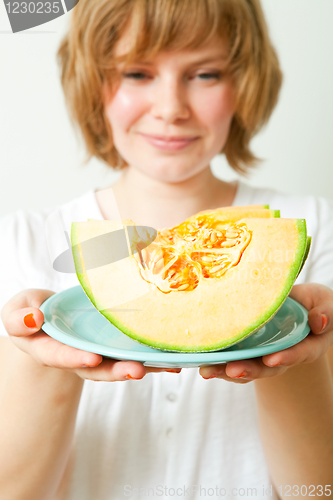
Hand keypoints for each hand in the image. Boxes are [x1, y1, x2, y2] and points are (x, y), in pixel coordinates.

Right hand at [1, 289, 180, 380]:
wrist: (50, 315)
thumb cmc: (32, 312)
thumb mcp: (17, 311)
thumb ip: (18, 318)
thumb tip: (32, 319)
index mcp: (51, 350)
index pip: (62, 356)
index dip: (76, 358)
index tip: (91, 358)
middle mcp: (78, 356)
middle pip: (98, 368)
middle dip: (117, 371)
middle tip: (136, 371)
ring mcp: (98, 352)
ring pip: (121, 362)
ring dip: (144, 366)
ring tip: (167, 367)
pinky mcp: (114, 346)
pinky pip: (134, 352)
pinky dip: (154, 358)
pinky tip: (175, 358)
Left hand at [199, 283, 332, 382]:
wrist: (297, 305)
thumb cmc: (314, 304)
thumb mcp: (325, 304)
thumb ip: (326, 312)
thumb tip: (319, 322)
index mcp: (306, 346)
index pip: (298, 354)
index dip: (287, 357)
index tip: (272, 358)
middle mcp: (282, 354)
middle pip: (265, 368)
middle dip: (248, 370)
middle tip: (232, 370)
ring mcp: (263, 353)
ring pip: (245, 366)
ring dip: (225, 370)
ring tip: (207, 371)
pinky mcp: (246, 348)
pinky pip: (232, 356)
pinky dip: (217, 359)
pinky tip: (200, 360)